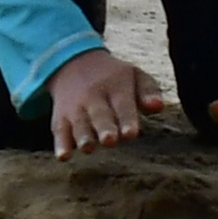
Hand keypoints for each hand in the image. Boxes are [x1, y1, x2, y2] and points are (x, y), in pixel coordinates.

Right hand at [43, 47, 164, 155]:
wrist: (72, 62)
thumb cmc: (113, 77)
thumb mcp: (134, 75)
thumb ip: (149, 91)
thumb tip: (158, 106)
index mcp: (116, 87)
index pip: (122, 104)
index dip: (127, 119)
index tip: (131, 133)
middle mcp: (93, 97)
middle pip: (99, 115)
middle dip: (104, 128)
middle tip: (109, 140)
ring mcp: (75, 107)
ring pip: (79, 123)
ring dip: (83, 136)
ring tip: (88, 148)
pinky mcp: (60, 117)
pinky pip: (59, 130)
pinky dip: (60, 143)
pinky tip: (63, 156)